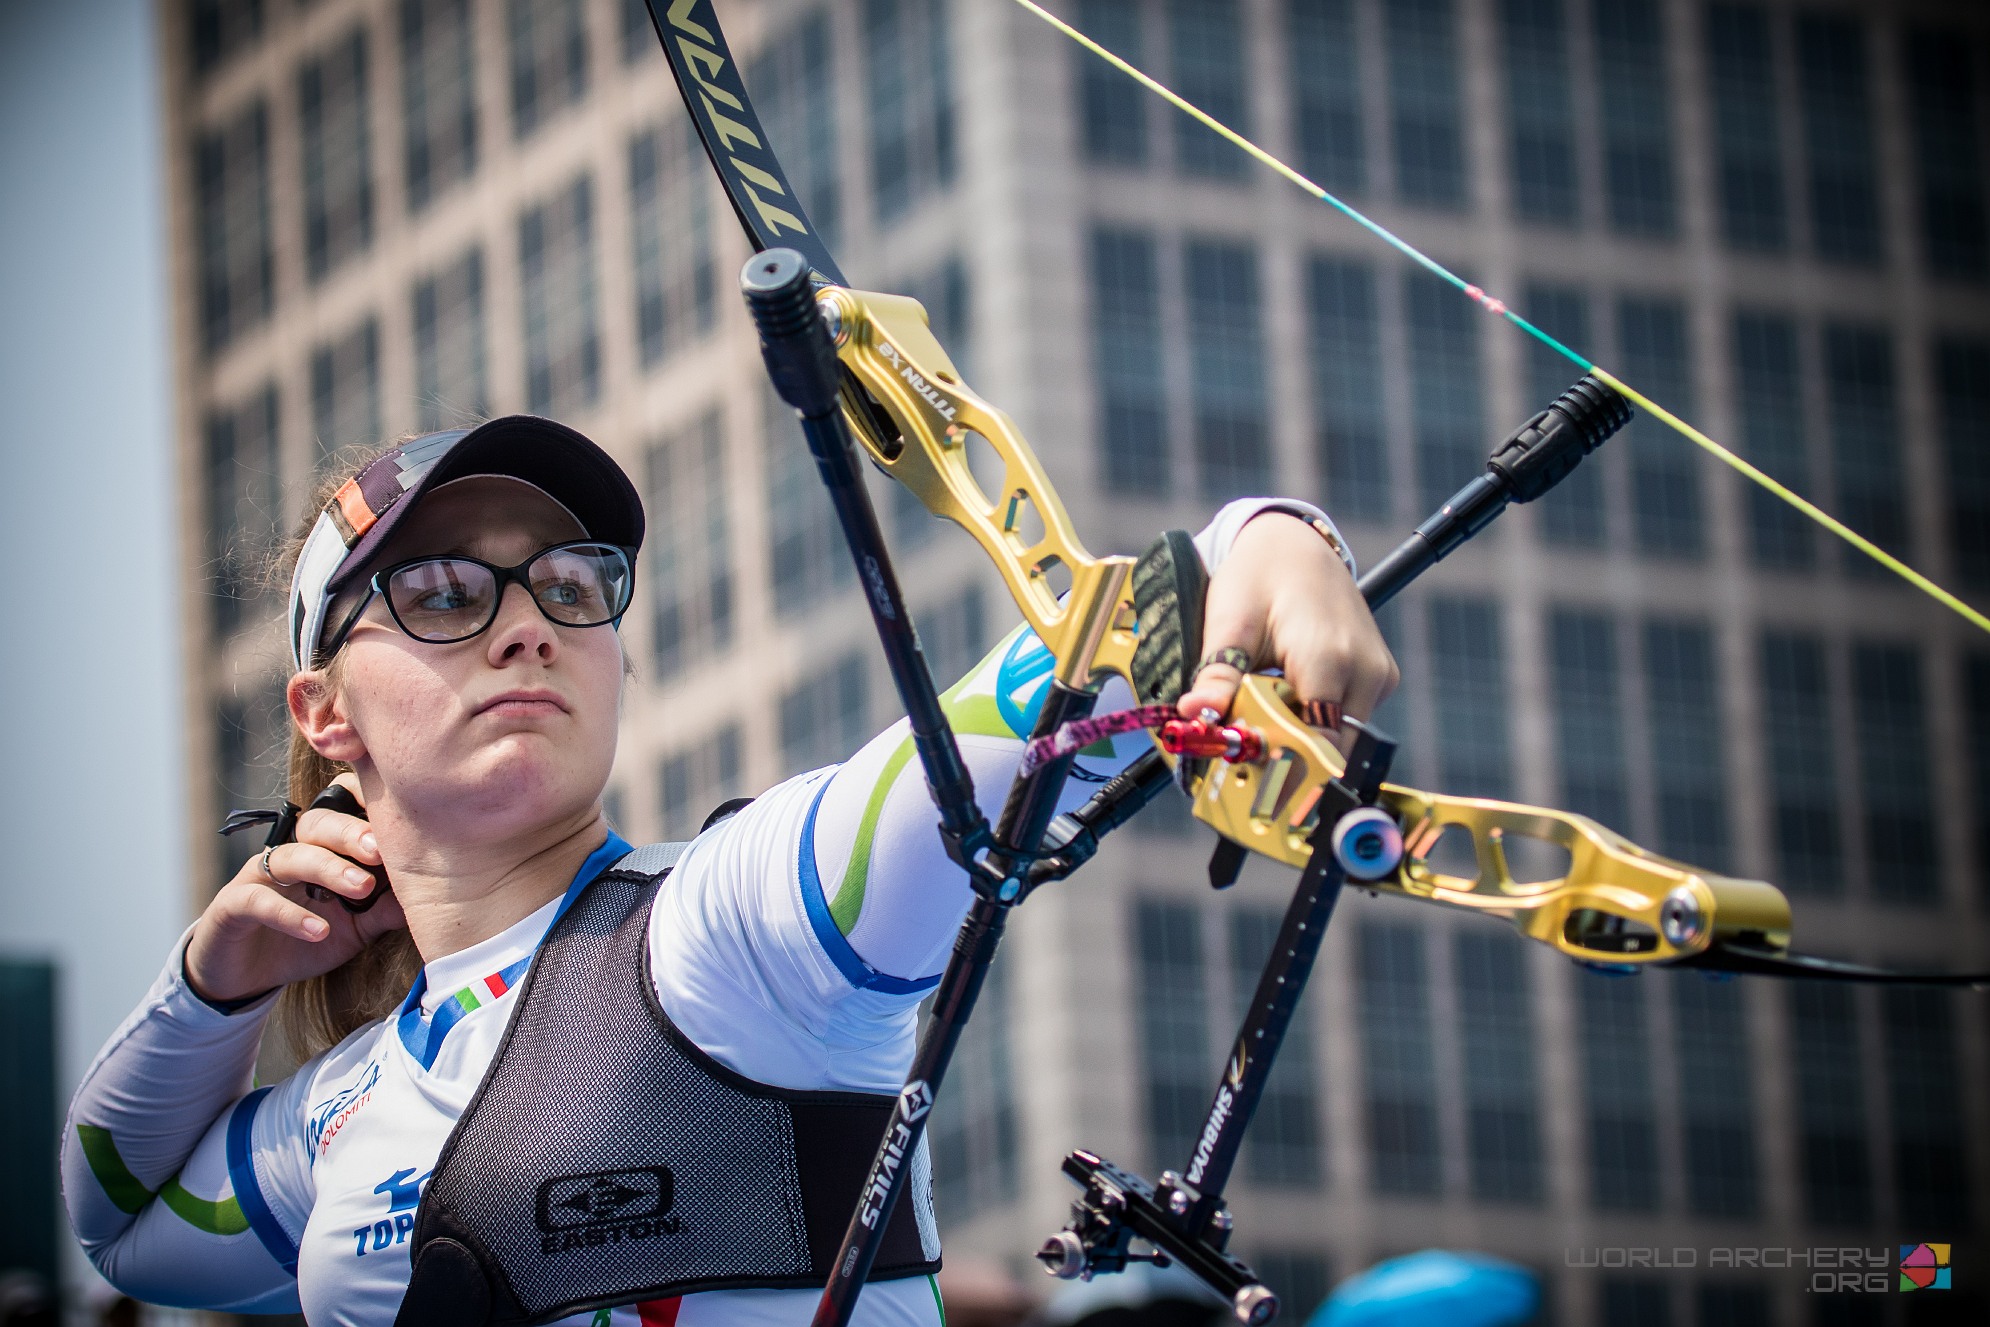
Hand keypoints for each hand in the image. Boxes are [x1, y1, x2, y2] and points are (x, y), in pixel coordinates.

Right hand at [185, 774, 406, 1004]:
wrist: (245, 977)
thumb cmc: (307, 937)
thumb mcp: (356, 927)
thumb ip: (385, 909)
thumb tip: (431, 896)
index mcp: (323, 848)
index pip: (339, 808)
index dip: (364, 801)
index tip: (402, 813)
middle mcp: (291, 852)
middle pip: (318, 824)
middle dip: (351, 833)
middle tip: (381, 850)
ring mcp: (259, 876)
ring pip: (292, 857)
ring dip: (329, 869)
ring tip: (361, 888)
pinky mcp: (232, 906)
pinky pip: (259, 901)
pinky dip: (291, 915)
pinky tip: (319, 930)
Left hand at [1177, 513, 1398, 751]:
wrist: (1295, 547)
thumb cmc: (1260, 577)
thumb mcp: (1229, 623)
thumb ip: (1218, 675)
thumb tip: (1194, 716)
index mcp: (1329, 658)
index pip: (1315, 742)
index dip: (1281, 766)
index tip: (1245, 777)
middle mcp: (1365, 671)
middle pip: (1328, 745)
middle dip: (1285, 755)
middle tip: (1241, 750)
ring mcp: (1377, 675)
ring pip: (1338, 735)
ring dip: (1297, 737)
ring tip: (1258, 719)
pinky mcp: (1379, 677)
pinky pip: (1346, 717)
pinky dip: (1313, 719)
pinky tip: (1282, 702)